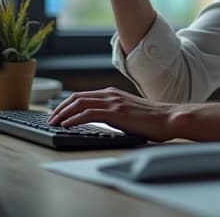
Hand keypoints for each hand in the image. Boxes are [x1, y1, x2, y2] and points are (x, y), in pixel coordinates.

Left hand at [47, 87, 175, 141]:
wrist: (170, 118)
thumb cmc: (154, 119)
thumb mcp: (130, 112)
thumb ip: (115, 112)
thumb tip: (103, 121)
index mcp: (114, 94)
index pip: (83, 95)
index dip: (66, 104)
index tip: (57, 113)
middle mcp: (112, 95)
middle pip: (77, 97)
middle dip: (59, 108)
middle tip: (49, 118)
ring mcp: (114, 103)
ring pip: (79, 104)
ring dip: (63, 113)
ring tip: (53, 122)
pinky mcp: (116, 113)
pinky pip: (88, 114)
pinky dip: (74, 119)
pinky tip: (66, 125)